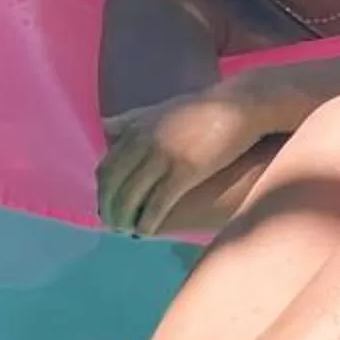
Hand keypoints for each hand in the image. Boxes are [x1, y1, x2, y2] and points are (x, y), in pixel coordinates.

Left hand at [96, 87, 279, 235]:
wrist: (238, 106)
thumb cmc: (200, 109)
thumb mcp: (159, 109)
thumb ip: (131, 119)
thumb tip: (104, 126)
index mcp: (136, 129)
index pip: (106, 167)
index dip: (102, 191)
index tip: (104, 205)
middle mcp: (144, 142)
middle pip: (113, 184)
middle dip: (108, 208)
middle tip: (111, 225)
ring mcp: (163, 157)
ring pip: (131, 196)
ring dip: (124, 219)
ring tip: (126, 231)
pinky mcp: (184, 171)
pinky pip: (157, 204)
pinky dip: (146, 221)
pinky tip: (145, 232)